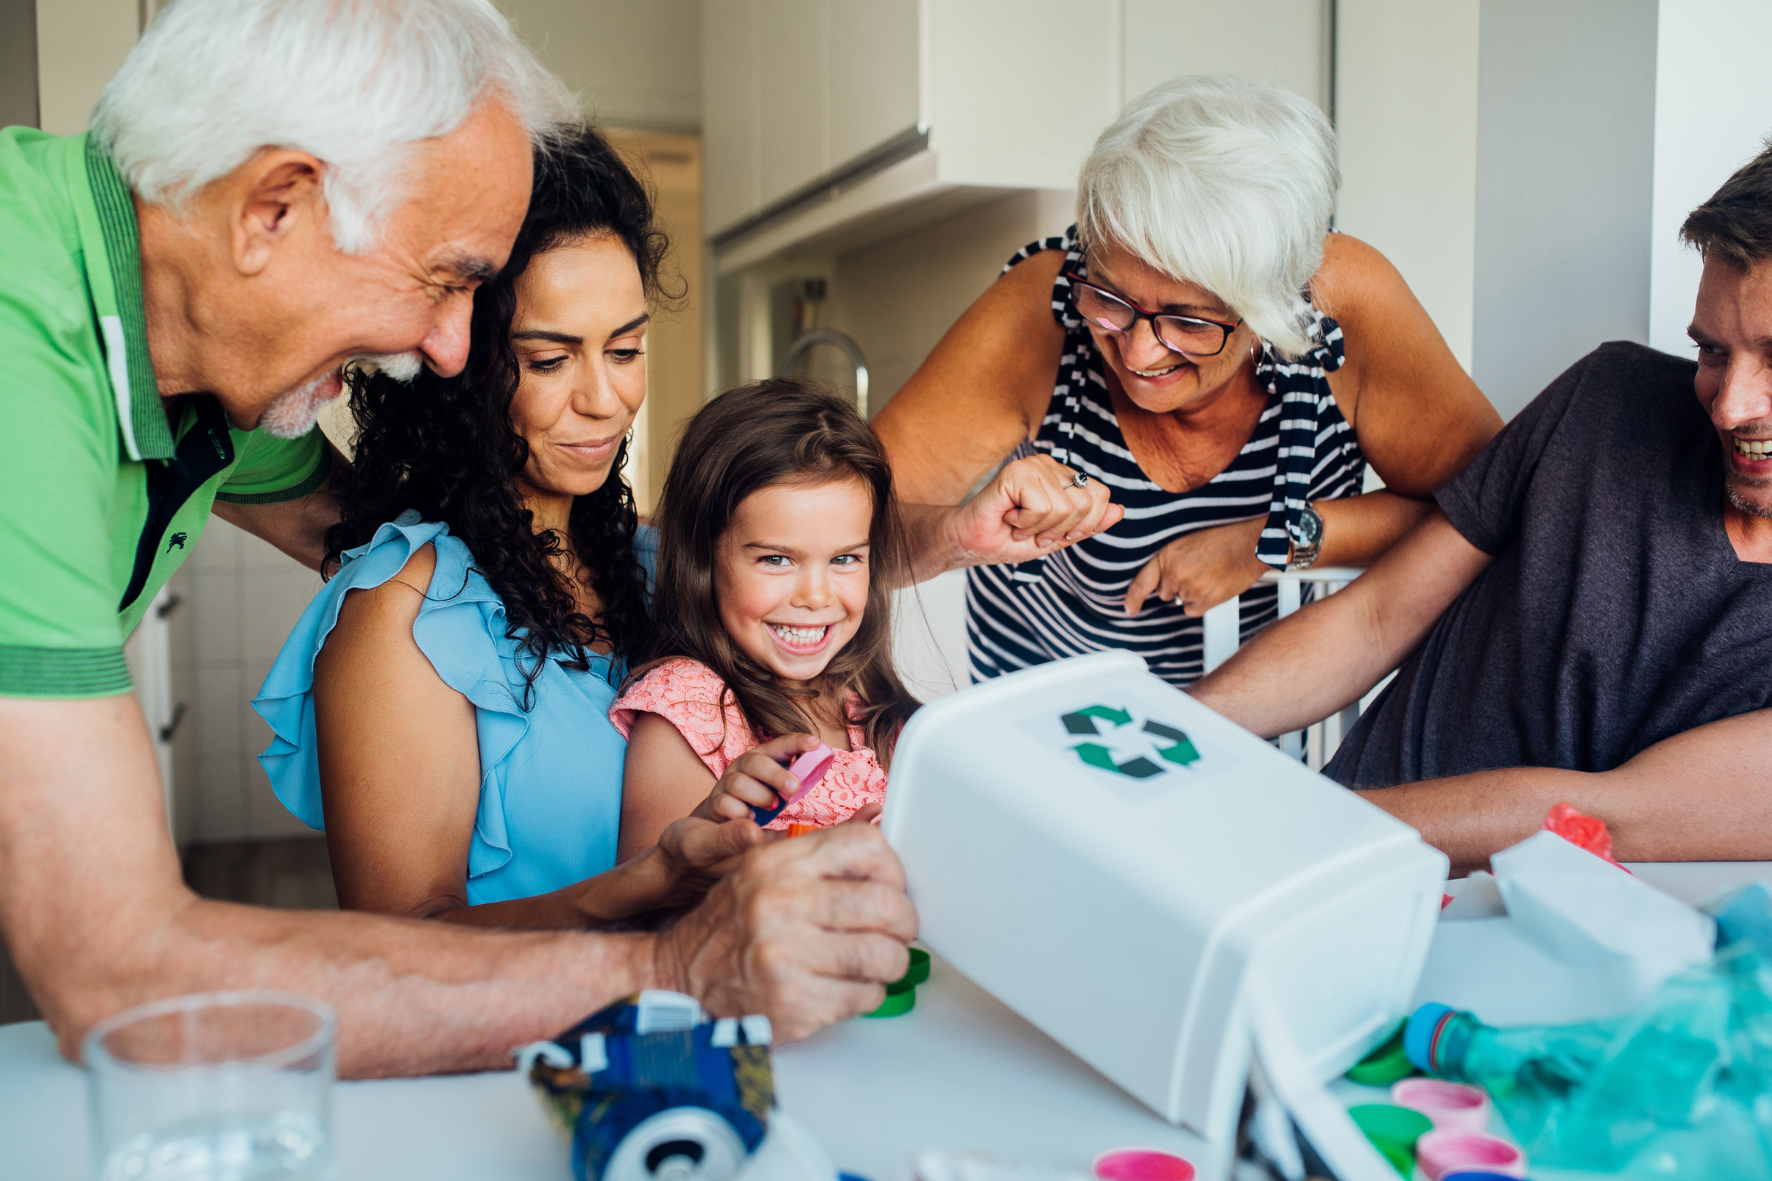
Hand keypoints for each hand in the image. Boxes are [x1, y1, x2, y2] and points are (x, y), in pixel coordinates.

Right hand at [653, 824, 917, 1040]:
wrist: (678, 977)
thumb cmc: (729, 924)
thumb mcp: (762, 869)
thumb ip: (819, 850)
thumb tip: (879, 819)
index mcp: (778, 863)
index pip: (866, 845)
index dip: (893, 868)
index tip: (890, 886)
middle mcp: (781, 904)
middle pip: (887, 904)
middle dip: (905, 922)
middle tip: (897, 930)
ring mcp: (787, 956)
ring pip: (885, 956)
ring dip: (891, 961)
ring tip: (876, 960)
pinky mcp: (794, 1002)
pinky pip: (865, 996)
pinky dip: (867, 993)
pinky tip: (847, 985)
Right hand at [692, 733, 821, 822]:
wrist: (719, 822)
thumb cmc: (756, 802)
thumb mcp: (775, 789)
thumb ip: (791, 782)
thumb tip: (817, 773)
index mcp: (760, 759)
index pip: (779, 746)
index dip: (796, 742)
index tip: (815, 744)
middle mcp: (741, 768)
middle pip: (756, 762)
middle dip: (776, 774)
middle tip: (794, 788)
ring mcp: (726, 785)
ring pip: (740, 783)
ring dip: (760, 796)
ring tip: (773, 808)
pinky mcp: (714, 805)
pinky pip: (725, 805)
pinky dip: (741, 813)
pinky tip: (751, 819)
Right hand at [946, 455, 1121, 567]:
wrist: (972, 542)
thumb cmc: (1010, 538)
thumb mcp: (1058, 537)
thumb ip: (1089, 524)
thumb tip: (1120, 510)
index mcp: (1064, 476)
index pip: (1100, 496)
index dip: (1082, 525)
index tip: (1053, 533)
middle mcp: (1051, 465)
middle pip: (1085, 503)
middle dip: (1060, 530)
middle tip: (1034, 530)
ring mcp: (1033, 465)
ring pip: (1064, 508)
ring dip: (1039, 528)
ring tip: (1019, 524)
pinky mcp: (1016, 472)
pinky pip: (1042, 506)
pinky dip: (1026, 523)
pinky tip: (1010, 517)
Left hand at [1124, 518, 1267, 616]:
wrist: (1250, 542)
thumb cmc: (1222, 536)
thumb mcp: (1185, 540)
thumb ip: (1170, 560)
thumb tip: (1162, 579)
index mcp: (1166, 556)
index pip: (1141, 583)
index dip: (1133, 599)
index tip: (1130, 609)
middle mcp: (1174, 574)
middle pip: (1164, 592)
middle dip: (1175, 584)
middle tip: (1195, 569)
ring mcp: (1190, 589)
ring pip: (1182, 600)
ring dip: (1191, 592)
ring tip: (1209, 573)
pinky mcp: (1205, 601)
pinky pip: (1194, 609)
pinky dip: (1203, 601)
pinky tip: (1214, 584)